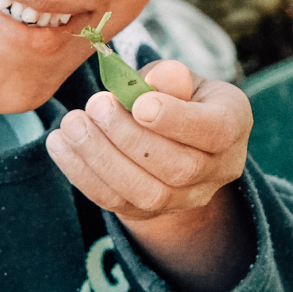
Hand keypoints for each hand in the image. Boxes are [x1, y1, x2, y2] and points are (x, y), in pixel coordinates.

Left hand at [46, 60, 255, 291]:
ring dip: (101, 158)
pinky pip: (115, 202)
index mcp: (232, 124)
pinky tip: (60, 145)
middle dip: (129, 138)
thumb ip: (168, 77)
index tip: (139, 103)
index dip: (175, 120)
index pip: (214, 132)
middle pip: (178, 168)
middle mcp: (219, 169)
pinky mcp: (150, 213)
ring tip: (71, 125)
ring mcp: (186, 199)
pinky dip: (83, 174)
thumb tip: (155, 81)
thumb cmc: (175, 95)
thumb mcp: (179, 77)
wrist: (172, 138)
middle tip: (95, 106)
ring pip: (146, 193)